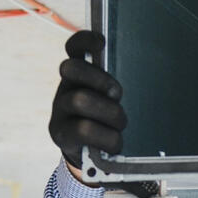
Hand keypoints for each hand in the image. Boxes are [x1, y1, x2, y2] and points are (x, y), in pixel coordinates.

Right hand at [49, 30, 126, 176]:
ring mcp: (59, 111)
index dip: (85, 40)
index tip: (102, 43)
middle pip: (71, 68)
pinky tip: (114, 143)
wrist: (90, 156)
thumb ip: (114, 88)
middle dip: (99, 79)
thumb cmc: (106, 122)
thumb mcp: (111, 101)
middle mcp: (65, 88)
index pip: (74, 48)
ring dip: (108, 112)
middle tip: (117, 94)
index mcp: (79, 75)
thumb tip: (138, 78)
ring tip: (120, 124)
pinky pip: (82, 130)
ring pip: (79, 99)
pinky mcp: (60, 134)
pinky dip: (105, 137)